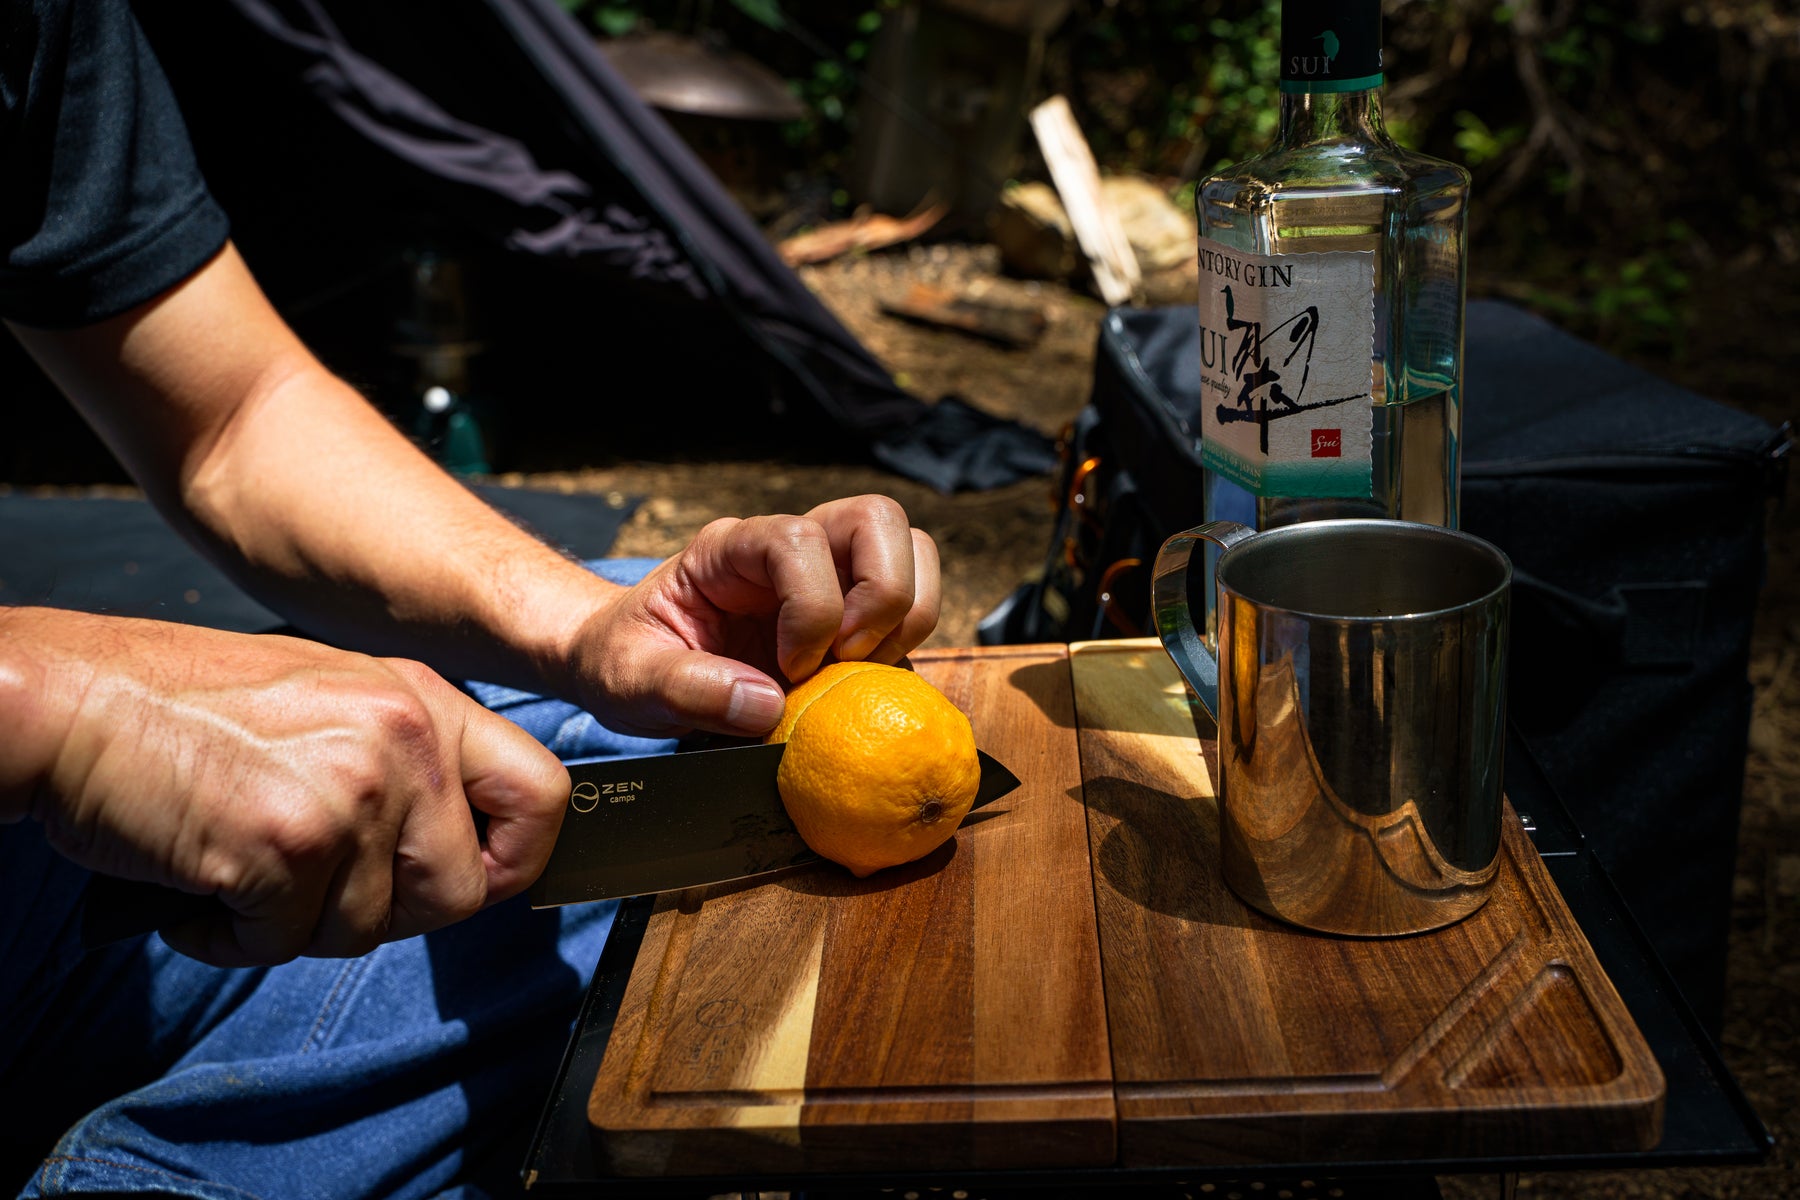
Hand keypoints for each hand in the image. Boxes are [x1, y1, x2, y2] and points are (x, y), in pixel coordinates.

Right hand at [5, 610, 568, 965]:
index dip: (512, 862)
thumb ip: (406, 764)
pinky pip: (284, 944)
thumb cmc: (184, 709)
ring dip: (295, 924)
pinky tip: (197, 882)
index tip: (465, 880)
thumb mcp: (331, 701)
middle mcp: (405, 738)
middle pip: (460, 892)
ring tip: (236, 861)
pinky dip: (229, 936)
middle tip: (309, 883)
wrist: (70, 701)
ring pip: (368, 930)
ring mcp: (353, 790)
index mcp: (423, 700)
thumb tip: (463, 853)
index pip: (543, 797)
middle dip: (385, 913)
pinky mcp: (290, 844)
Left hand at [566, 495, 940, 736]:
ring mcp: (827, 576)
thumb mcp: (629, 679)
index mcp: (730, 549)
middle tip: (846, 660)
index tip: (789, 666)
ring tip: (858, 673)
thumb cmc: (623, 659)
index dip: (812, 604)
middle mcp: (788, 549)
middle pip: (878, 520)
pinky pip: (910, 608)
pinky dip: (905, 649)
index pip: (798, 538)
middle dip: (882, 596)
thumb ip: (686, 690)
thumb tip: (765, 706)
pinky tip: (859, 688)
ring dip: (905, 617)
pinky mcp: (851, 614)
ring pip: (912, 551)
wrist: (622, 666)